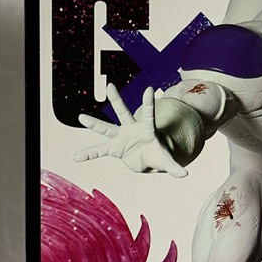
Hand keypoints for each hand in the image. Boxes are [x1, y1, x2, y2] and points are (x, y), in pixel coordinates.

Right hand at [73, 85, 187, 177]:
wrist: (148, 159)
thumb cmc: (158, 155)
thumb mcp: (166, 161)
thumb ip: (174, 167)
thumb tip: (185, 175)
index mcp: (147, 129)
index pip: (149, 114)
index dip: (148, 103)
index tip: (149, 89)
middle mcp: (132, 129)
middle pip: (123, 112)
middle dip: (116, 100)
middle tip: (109, 85)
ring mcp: (121, 137)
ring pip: (107, 128)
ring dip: (94, 123)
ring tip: (80, 117)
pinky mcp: (114, 148)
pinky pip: (100, 150)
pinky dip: (90, 154)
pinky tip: (77, 157)